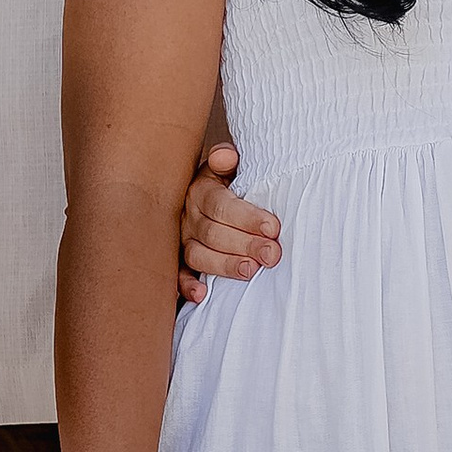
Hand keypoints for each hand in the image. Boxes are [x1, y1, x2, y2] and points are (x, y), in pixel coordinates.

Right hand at [179, 139, 280, 302]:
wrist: (205, 195)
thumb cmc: (227, 181)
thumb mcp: (227, 166)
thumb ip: (226, 159)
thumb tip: (226, 156)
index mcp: (201, 190)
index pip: (221, 205)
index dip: (247, 217)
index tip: (273, 228)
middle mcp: (188, 216)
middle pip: (213, 233)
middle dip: (245, 244)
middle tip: (272, 254)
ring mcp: (182, 241)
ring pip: (198, 255)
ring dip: (224, 265)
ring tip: (250, 271)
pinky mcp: (178, 262)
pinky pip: (178, 276)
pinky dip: (187, 286)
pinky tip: (202, 295)